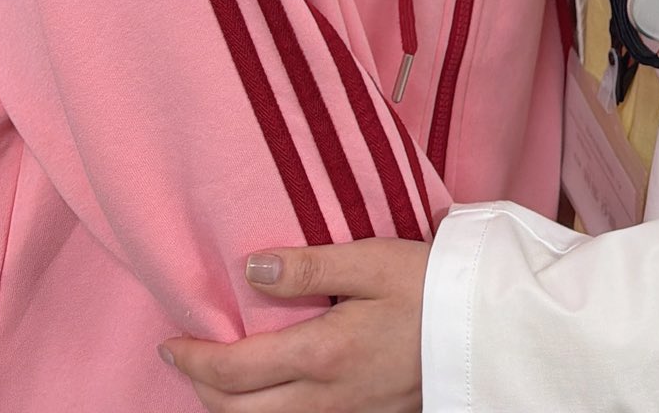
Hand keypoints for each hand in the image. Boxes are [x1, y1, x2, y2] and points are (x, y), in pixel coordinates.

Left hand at [161, 239, 429, 412]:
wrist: (487, 331)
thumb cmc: (432, 286)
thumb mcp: (373, 260)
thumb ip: (310, 265)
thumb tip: (251, 268)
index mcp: (323, 354)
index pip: (234, 370)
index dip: (193, 360)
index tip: (171, 342)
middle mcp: (326, 399)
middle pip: (238, 412)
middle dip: (202, 387)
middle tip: (186, 357)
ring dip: (230, 406)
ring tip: (217, 375)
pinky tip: (269, 391)